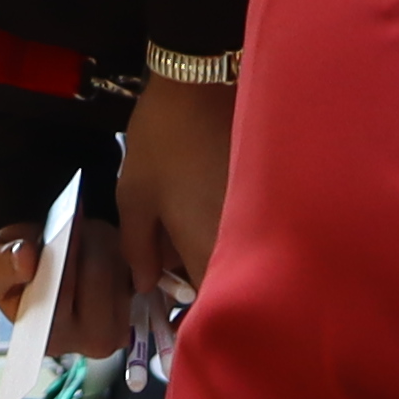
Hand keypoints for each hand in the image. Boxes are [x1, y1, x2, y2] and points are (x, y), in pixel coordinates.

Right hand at [0, 218, 140, 361]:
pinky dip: (120, 248)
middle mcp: (90, 342)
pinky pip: (140, 263)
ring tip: (81, 243)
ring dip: (102, 243)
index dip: (62, 266)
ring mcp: (122, 325)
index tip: (51, 243)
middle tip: (66, 237)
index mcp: (50, 339)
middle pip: (98, 276)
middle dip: (81, 245)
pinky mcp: (143, 303)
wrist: (44, 262)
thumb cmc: (16, 268)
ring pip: (120, 264)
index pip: (64, 301)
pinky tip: (102, 250)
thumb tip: (25, 261)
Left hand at [107, 72, 235, 317]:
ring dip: (208, 252)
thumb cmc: (163, 139)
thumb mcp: (134, 195)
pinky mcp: (264, 196)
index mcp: (209, 249)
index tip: (170, 316)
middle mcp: (243, 241)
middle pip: (225, 284)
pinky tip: (198, 205)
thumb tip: (146, 284)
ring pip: (233, 255)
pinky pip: (242, 228)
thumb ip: (138, 248)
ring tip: (178, 229)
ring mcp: (257, 218)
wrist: (205, 79)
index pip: (209, 308)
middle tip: (166, 266)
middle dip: (196, 283)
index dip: (190, 319)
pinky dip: (219, 227)